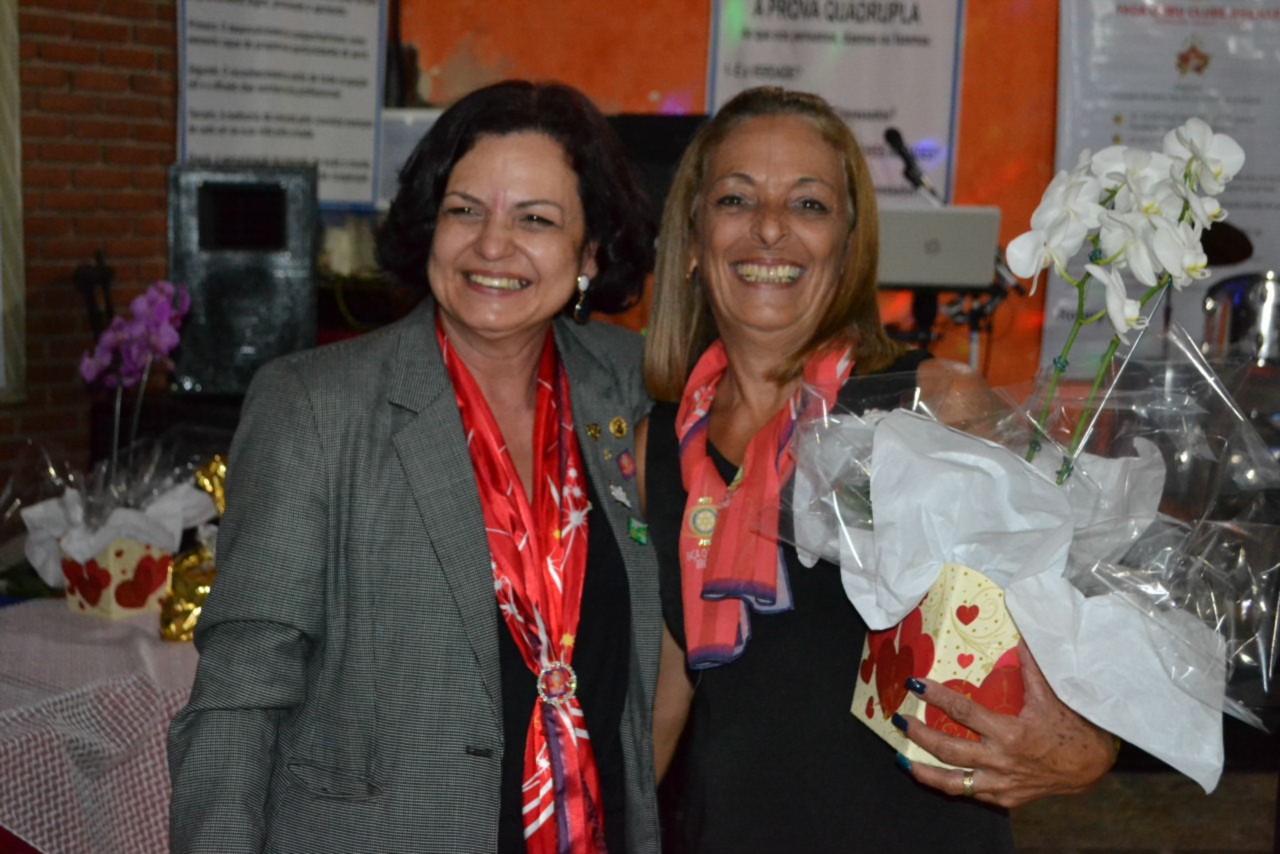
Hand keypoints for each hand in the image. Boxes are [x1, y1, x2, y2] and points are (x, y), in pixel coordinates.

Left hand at [894, 640, 1118, 808]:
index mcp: (1009, 732)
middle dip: (918, 735)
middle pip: (948, 749)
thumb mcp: (1051, 696)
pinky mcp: (1005, 798)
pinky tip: (933, 776)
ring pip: (952, 783)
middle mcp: (1000, 760)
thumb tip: (1020, 636)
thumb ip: (1031, 667)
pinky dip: (950, 785)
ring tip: (902, 760)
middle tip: (898, 720)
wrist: (1092, 767)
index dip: (935, 696)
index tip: (915, 684)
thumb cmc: (1071, 729)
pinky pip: (971, 793)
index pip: (962, 711)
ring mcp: (1001, 783)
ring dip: (924, 771)